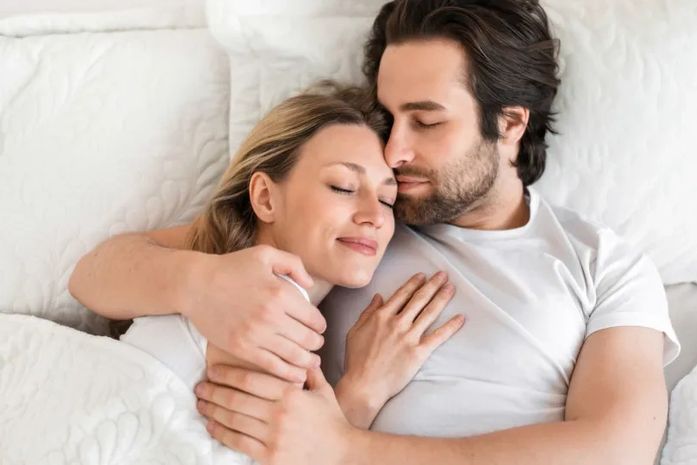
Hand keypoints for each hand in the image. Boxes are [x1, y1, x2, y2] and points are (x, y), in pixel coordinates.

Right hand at [183, 245, 325, 382]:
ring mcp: (256, 335)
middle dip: (317, 343)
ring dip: (308, 361)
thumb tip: (311, 286)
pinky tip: (296, 375)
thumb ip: (293, 264)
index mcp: (280, 293)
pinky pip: (272, 366)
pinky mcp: (242, 349)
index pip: (314, 318)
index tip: (318, 327)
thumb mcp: (265, 254)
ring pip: (294, 356)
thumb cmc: (231, 267)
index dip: (320, 325)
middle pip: (308, 339)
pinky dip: (288, 373)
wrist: (195, 285)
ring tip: (311, 362)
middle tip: (316, 344)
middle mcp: (271, 316)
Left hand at [196, 366, 353, 464]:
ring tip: (201, 404)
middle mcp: (280, 414)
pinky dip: (222, 433)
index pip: (251, 380)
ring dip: (213, 411)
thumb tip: (300, 352)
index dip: (228, 374)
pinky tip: (212, 425)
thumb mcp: (324, 390)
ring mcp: (274, 436)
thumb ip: (309, 371)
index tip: (213, 370)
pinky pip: (239, 442)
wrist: (342, 454)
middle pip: (237, 399)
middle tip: (200, 387)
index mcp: (291, 394)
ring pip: (234, 420)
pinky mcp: (270, 457)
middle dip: (214, 391)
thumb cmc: (332, 421)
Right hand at [338, 272, 462, 417]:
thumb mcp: (355, 331)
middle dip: (432, 285)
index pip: (402, 294)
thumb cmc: (356, 360)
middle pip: (419, 299)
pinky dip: (450, 326)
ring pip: (430, 312)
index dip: (414, 283)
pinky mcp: (418, 353)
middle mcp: (397, 323)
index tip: (422, 275)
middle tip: (443, 275)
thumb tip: (378, 297)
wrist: (364, 384)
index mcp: (381, 316)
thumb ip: (368, 312)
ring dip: (442, 298)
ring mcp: (409, 337)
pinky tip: (460, 318)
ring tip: (451, 288)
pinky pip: (438, 336)